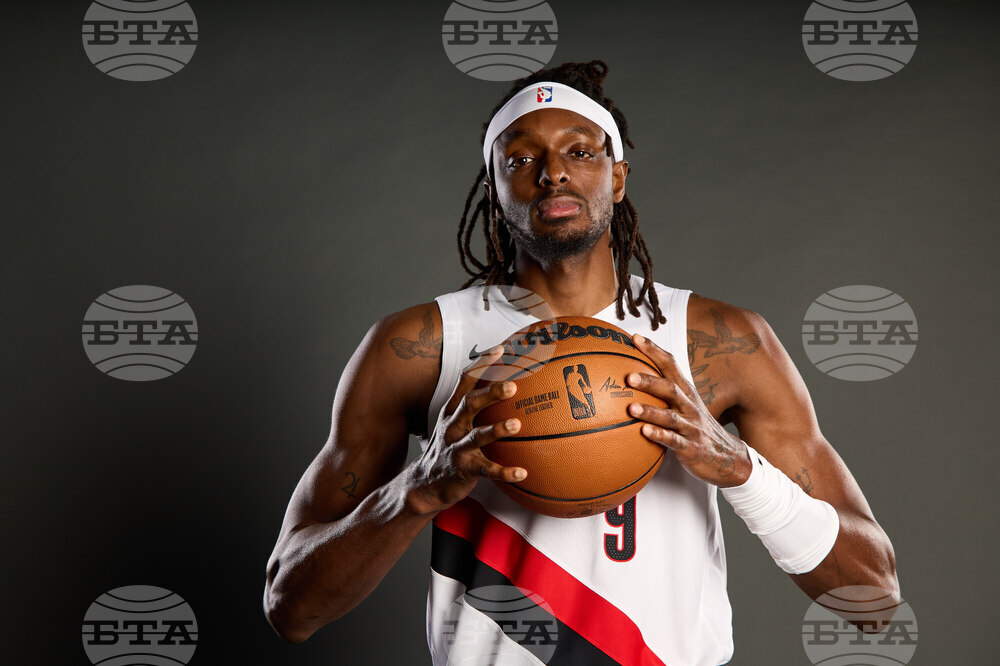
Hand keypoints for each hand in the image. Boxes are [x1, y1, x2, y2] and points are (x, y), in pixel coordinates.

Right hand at [407, 347, 526, 513]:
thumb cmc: (448, 449)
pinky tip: (523, 472)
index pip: (466, 381)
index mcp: (452, 412)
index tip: (501, 349)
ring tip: (517, 424)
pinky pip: (487, 471)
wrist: (423, 485)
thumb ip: (474, 407)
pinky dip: (504, 472)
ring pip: (477, 437)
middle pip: (470, 405)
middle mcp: (453, 427)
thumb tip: (505, 387)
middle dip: (490, 393)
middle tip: (512, 385)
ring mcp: (457, 449)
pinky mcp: (463, 470)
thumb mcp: (455, 424)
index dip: (482, 365)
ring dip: (497, 430)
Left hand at [626, 334, 751, 487]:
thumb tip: (633, 377)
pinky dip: (659, 435)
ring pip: (670, 416)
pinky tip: (644, 432)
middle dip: (649, 382)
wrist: (728, 457)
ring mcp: (690, 427)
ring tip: (631, 408)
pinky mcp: (691, 448)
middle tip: (628, 376)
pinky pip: (674, 441)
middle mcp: (689, 407)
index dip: (654, 352)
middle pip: (670, 389)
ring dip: (650, 412)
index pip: (670, 366)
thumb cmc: (697, 428)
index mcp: (686, 393)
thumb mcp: (685, 407)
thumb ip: (663, 393)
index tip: (634, 339)